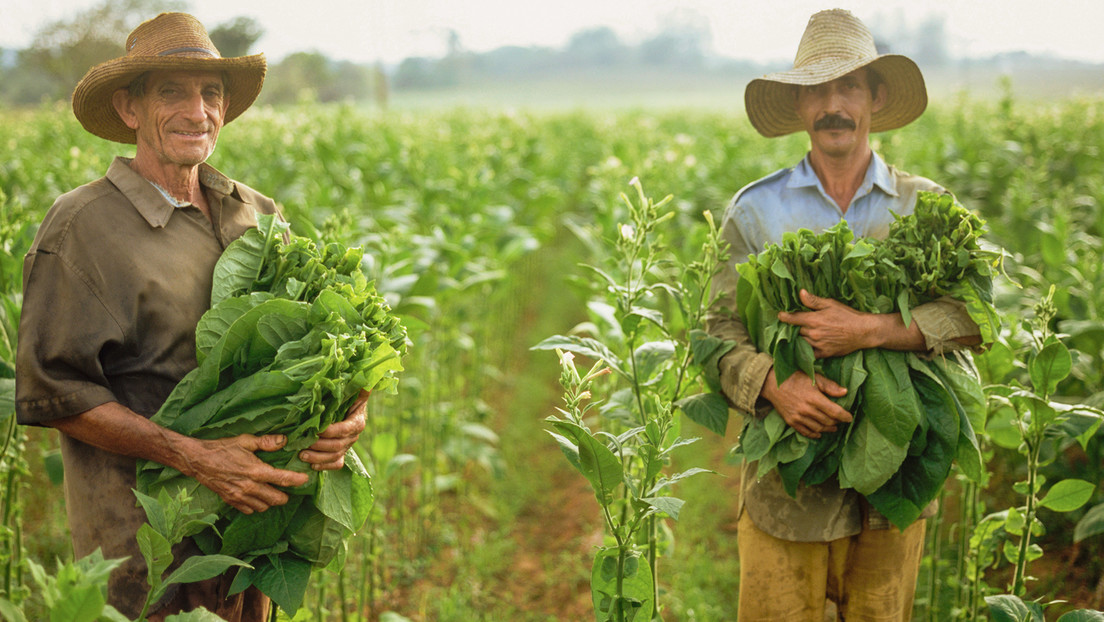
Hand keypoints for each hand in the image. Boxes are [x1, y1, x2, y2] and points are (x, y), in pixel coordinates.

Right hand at [188, 434, 309, 514]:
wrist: (198, 461)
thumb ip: (266, 442)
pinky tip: (256, 496)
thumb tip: (284, 440)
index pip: (283, 479)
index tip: (305, 479)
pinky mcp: (231, 501)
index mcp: (256, 471)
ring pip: (264, 507)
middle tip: (287, 487)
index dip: (297, 480)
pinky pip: (249, 510)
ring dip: (270, 501)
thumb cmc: (222, 448)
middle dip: (285, 495)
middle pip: (277, 499)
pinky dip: (256, 506)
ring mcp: (240, 496)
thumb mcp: (245, 440)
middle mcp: (250, 487)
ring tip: (271, 491)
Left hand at [299, 389, 368, 470]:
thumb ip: (357, 386)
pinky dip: (325, 467)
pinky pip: (336, 464)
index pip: (344, 429)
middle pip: (338, 445)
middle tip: (303, 445)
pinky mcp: (342, 453)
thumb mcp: (352, 391)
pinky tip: (312, 466)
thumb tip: (364, 379)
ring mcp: (348, 446)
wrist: (348, 408)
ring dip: (318, 458)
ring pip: (335, 456)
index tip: (316, 430)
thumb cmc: (346, 397)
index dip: (330, 432)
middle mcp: (353, 436)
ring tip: (302, 455)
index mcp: (357, 421)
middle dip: (320, 446)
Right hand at [761, 367, 851, 438]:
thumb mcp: (813, 378)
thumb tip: (845, 392)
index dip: (845, 416)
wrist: (772, 383)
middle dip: (837, 422)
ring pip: (819, 428)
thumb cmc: (794, 378)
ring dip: (828, 429)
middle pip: (828, 421)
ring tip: (833, 427)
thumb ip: (829, 386)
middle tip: (841, 420)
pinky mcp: (791, 422)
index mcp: (814, 398)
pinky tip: (820, 433)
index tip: (849, 417)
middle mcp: (806, 410)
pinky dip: (815, 434)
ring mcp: (798, 417)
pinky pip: (806, 432)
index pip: (834, 412)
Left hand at [777, 289, 876, 357]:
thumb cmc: (847, 315)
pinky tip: (803, 348)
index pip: (792, 319)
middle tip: (789, 326)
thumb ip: (813, 300)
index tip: (780, 315)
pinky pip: (809, 355)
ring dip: (796, 340)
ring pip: (800, 343)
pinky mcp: (824, 354)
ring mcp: (818, 345)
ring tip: (794, 336)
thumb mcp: (830, 304)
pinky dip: (804, 352)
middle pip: (795, 331)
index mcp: (813, 320)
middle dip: (791, 328)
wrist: (864, 331)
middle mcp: (813, 334)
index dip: (784, 317)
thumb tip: (800, 292)